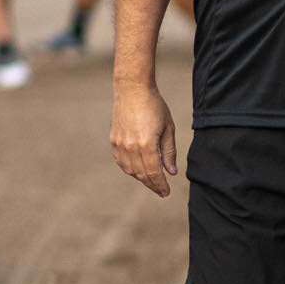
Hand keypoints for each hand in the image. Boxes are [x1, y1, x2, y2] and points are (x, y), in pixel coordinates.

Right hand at [110, 81, 179, 196]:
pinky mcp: (114, 140)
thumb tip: (171, 172)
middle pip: (141, 174)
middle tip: (161, 191)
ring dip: (141, 178)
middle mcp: (130, 147)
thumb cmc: (154, 106)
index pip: (153, 172)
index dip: (160, 185)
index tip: (166, 193)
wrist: (132, 90)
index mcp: (146, 144)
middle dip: (152, 184)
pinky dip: (130, 169)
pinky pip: (121, 162)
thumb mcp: (168, 128)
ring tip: (152, 181)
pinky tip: (138, 170)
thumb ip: (169, 152)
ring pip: (130, 170)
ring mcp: (119, 144)